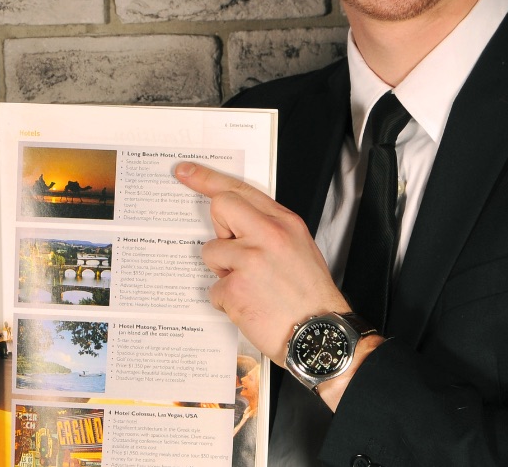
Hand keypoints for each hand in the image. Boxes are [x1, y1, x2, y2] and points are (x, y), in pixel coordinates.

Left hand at [174, 161, 350, 363]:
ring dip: (223, 272)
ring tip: (251, 288)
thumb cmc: (310, 296)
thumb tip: (238, 224)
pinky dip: (226, 301)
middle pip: (220, 206)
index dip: (207, 178)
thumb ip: (269, 229)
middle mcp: (268, 234)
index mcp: (284, 222)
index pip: (240, 189)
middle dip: (219, 228)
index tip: (185, 172)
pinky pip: (213, 288)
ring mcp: (250, 260)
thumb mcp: (299, 247)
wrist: (321, 335)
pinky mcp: (236, 287)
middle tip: (234, 252)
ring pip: (211, 251)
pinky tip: (249, 307)